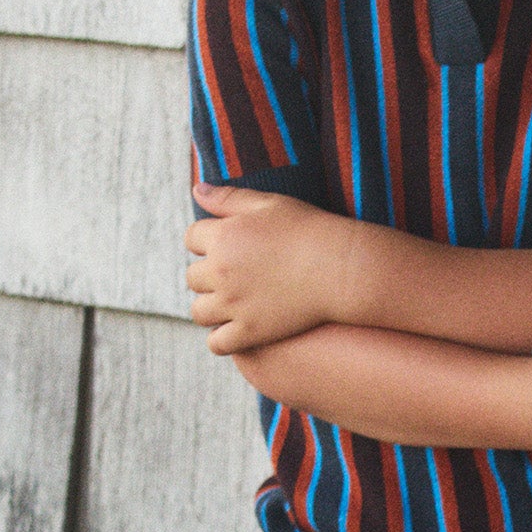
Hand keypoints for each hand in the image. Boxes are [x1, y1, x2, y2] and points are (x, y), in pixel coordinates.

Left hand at [184, 187, 339, 351]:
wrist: (340, 267)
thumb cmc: (308, 230)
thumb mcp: (268, 203)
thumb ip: (228, 197)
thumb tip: (196, 188)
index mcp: (223, 236)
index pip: (192, 238)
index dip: (206, 241)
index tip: (226, 246)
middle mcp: (221, 271)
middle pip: (192, 276)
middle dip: (208, 275)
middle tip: (233, 276)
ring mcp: (234, 304)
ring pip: (199, 311)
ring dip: (210, 307)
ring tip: (231, 304)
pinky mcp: (250, 331)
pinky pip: (217, 343)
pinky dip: (220, 339)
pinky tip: (235, 331)